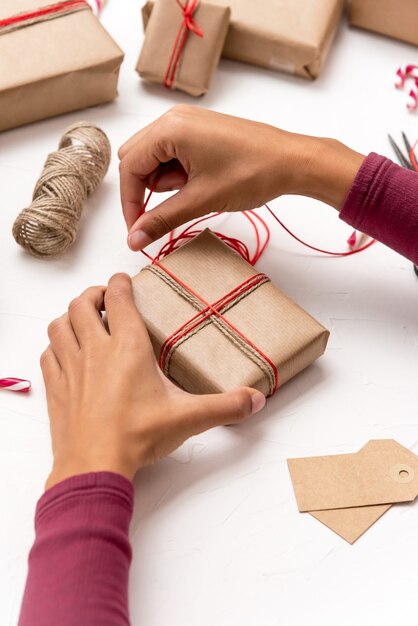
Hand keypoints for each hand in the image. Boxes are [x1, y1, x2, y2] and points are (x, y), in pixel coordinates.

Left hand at [41, 274, 264, 488]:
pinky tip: (66, 353)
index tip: (125, 280)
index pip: (118, 298)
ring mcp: (71, 368)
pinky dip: (56, 346)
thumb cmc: (137, 437)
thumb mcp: (188, 418)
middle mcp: (95, 350)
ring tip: (84, 319)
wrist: (94, 466)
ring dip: (70, 316)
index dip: (120, 283)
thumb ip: (225, 406)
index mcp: (127, 347)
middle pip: (81, 304)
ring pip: (59, 325)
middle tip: (105, 299)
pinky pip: (48, 355)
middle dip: (92, 294)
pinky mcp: (57, 388)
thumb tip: (254, 399)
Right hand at [118, 105, 364, 250]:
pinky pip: (173, 153)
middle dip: (141, 191)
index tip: (137, 230)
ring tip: (189, 197)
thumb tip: (134, 239)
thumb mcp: (201, 199)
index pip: (130, 167)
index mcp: (170, 129)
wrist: (293, 162)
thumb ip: (162, 219)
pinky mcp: (201, 131)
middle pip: (136, 159)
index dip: (129, 202)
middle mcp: (174, 119)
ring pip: (154, 157)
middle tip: (156, 218)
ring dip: (161, 183)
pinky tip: (196, 186)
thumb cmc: (253, 172)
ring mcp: (188, 123)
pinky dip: (176, 174)